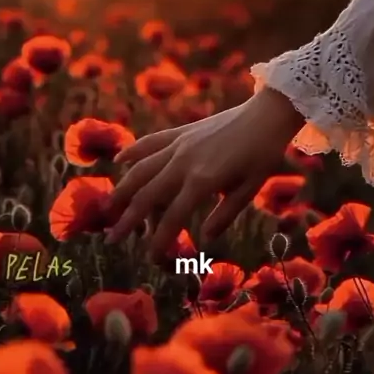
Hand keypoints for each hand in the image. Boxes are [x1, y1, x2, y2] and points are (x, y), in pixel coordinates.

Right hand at [106, 87, 303, 255]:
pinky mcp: (180, 132)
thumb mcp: (250, 189)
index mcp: (203, 181)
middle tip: (112, 239)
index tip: (150, 258)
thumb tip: (206, 238)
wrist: (266, 114)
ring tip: (108, 208)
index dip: (160, 241)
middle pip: (147, 195)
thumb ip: (225, 214)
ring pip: (141, 169)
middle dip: (128, 219)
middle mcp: (184, 162)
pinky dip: (133, 152)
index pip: (173, 218)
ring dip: (122, 190)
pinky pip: (150, 143)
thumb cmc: (263, 154)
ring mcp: (179, 144)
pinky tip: (119, 161)